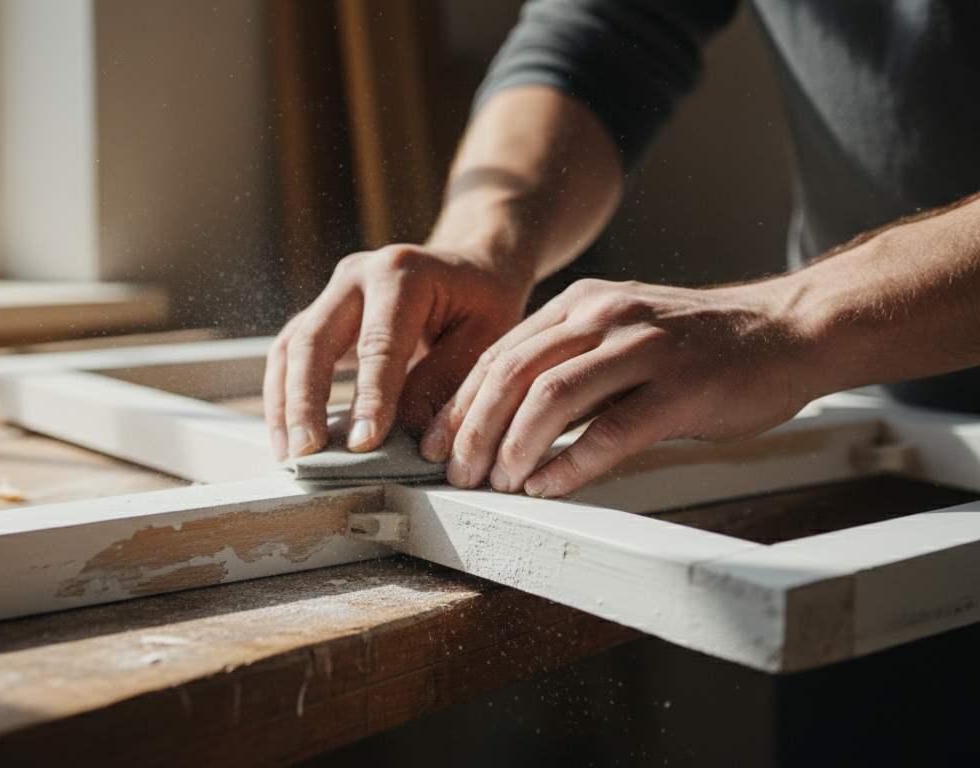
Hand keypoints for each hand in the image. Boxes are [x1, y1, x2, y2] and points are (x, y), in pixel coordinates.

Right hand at [264, 244, 530, 460]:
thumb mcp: (484, 337)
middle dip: (306, 401)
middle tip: (308, 451)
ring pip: (291, 347)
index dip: (369, 397)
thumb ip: (444, 380)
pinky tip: (286, 434)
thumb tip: (406, 433)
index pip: (378, 343)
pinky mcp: (320, 314)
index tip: (363, 444)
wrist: (471, 267)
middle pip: (314, 339)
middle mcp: (356, 275)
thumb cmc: (482, 302)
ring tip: (290, 452)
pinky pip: (288, 353)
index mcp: (401, 272)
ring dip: (284, 403)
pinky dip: (283, 395)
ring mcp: (332, 293)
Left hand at [419, 278, 822, 496]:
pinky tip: (548, 486)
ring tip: (498, 482)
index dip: (459, 403)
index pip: (499, 354)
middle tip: (455, 471)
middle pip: (512, 373)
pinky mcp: (680, 389)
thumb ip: (571, 364)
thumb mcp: (622, 334)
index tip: (435, 443)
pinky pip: (611, 430)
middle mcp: (604, 318)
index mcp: (582, 304)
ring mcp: (643, 350)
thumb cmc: (703, 344)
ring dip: (514, 446)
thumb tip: (508, 419)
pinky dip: (570, 463)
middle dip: (473, 429)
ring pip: (551, 396)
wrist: (791, 328)